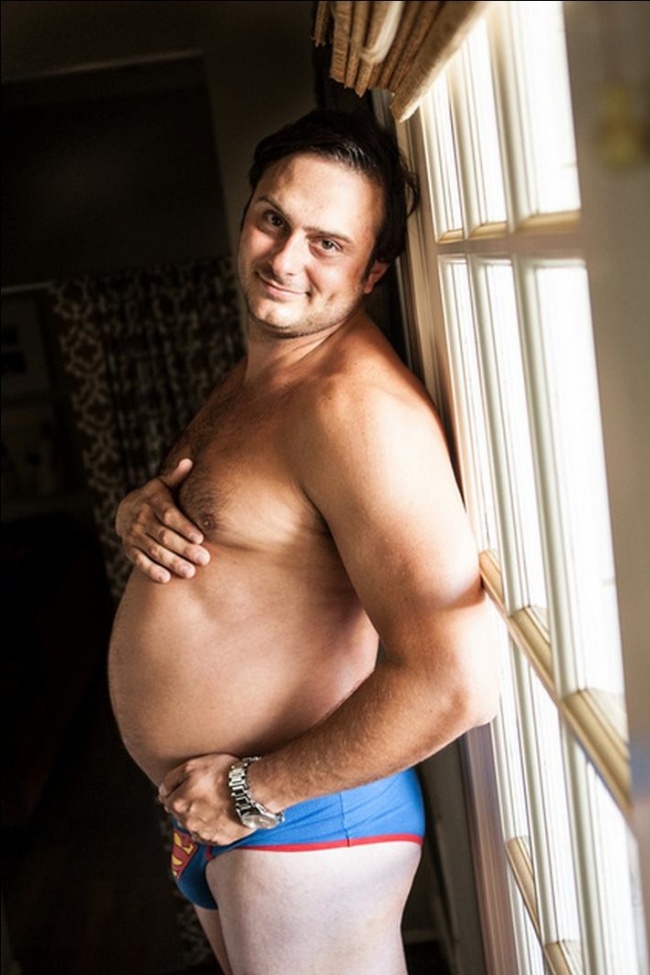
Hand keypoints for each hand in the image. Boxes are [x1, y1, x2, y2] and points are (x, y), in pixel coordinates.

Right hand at [115, 458, 209, 582]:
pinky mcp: (129, 548)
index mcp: (153, 501)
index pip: (169, 515)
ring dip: (172, 562)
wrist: (127, 509)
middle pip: (164, 536)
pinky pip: (139, 561)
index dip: (184, 527)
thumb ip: (177, 477)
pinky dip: (151, 570)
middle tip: (204, 559)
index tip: (200, 538)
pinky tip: (165, 578)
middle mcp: (142, 518)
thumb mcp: (164, 485)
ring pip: (154, 550)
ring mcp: (134, 534)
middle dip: (184, 548)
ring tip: (190, 572)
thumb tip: (189, 462)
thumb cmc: (157, 497)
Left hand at [158, 753, 251, 844]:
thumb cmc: (224, 774)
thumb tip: (162, 791)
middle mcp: (187, 821)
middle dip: (187, 804)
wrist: (251, 791)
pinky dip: (212, 826)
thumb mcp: (193, 765)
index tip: (187, 786)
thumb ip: (172, 778)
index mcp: (178, 803)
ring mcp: (203, 832)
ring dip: (199, 816)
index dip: (176, 791)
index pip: (167, 800)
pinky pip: (209, 834)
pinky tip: (221, 814)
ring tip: (215, 803)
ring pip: (194, 825)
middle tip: (203, 793)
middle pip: (180, 813)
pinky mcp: (219, 839)